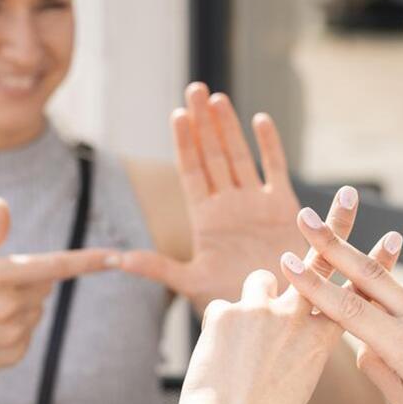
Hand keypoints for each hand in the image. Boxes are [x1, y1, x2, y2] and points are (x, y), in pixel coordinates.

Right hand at [0, 198, 117, 384]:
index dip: (87, 261)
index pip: (54, 265)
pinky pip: (30, 332)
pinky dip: (16, 328)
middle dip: (27, 281)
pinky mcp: (16, 353)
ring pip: (38, 308)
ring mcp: (14, 333)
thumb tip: (2, 204)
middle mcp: (10, 306)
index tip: (116, 257)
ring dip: (21, 305)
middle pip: (45, 284)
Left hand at [120, 83, 305, 313]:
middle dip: (204, 123)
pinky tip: (260, 119)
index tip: (177, 115)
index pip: (191, 172)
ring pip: (240, 157)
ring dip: (229, 127)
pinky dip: (269, 146)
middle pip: (213, 155)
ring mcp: (256, 204)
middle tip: (195, 89)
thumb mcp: (191, 283)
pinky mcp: (284, 208)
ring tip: (218, 98)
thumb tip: (118, 258)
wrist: (275, 314)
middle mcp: (228, 205)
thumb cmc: (233, 301)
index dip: (184, 143)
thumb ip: (158, 268)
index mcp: (205, 219)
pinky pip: (275, 170)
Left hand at [157, 191, 399, 403]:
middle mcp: (297, 318)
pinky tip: (216, 359)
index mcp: (321, 342)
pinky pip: (220, 308)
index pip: (353, 293)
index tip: (392, 239)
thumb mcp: (297, 384)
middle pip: (318, 263)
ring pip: (260, 282)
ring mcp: (262, 310)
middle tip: (347, 195)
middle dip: (333, 228)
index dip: (372, 265)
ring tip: (240, 343)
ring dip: (253, 301)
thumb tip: (288, 330)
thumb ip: (300, 349)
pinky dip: (217, 330)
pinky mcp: (227, 310)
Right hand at [280, 207, 402, 403]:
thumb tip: (361, 342)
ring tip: (401, 335)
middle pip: (366, 273)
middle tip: (304, 215)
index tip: (288, 260)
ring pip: (392, 292)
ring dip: (373, 293)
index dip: (314, 285)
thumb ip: (377, 368)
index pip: (348, 309)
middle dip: (331, 243)